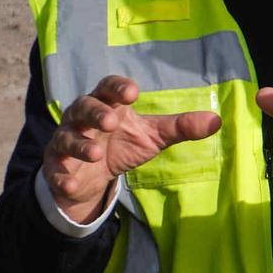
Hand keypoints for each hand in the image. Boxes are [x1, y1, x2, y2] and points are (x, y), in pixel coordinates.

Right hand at [43, 75, 221, 223]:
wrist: (92, 176)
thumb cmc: (122, 144)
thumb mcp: (152, 136)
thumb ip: (181, 127)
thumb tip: (216, 120)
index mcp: (107, 104)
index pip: (108, 88)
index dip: (117, 88)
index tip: (132, 92)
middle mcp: (82, 118)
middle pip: (83, 107)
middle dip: (96, 112)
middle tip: (111, 120)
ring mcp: (66, 142)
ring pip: (67, 137)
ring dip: (80, 144)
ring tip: (96, 153)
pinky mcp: (57, 167)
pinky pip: (56, 170)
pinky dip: (63, 177)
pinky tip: (71, 185)